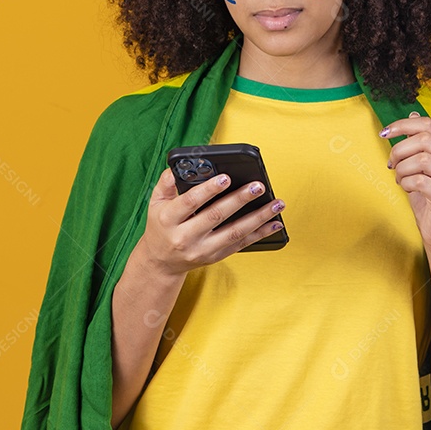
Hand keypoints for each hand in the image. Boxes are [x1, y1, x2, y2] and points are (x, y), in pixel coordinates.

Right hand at [138, 167, 285, 276]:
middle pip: (216, 216)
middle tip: (258, 186)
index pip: (190, 202)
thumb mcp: (155, 203)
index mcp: (169, 219)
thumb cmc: (161, 226)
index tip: (226, 178)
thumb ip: (166, 183)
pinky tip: (275, 223)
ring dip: (258, 218)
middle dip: (239, 200)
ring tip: (276, 204)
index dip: (209, 190)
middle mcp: (185, 237)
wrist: (161, 262)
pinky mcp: (215, 257)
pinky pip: (241, 245)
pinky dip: (260, 234)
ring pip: (234, 233)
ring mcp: (202, 250)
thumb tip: (178, 167)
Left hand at [382, 111, 430, 252]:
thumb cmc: (427, 199)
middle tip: (391, 164)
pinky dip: (406, 183)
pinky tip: (406, 188)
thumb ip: (418, 144)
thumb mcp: (420, 168)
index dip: (403, 124)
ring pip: (421, 159)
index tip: (384, 133)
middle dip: (399, 149)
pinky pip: (420, 181)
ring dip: (402, 168)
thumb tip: (413, 113)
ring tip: (399, 179)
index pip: (428, 125)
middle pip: (424, 139)